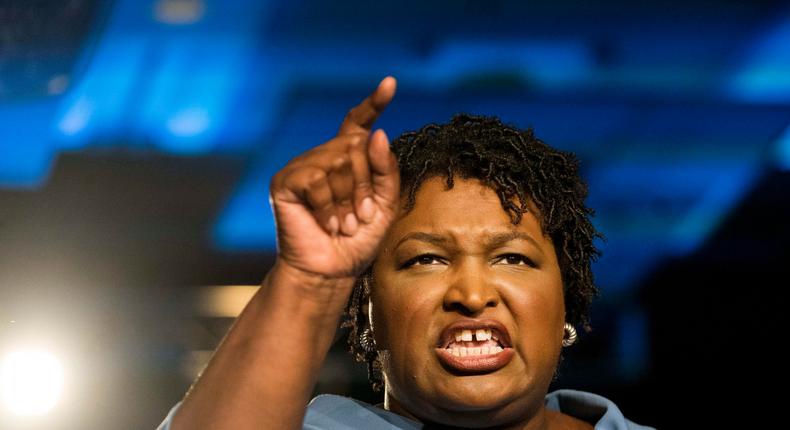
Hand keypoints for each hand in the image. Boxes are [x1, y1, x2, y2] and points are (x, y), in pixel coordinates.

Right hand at [270, 77, 399, 278]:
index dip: (373, 103)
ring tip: (342, 224)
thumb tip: (376, 134)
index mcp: (347, 160)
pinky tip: (325, 223)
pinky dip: (327, 205)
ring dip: (347, 199)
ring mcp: (302, 167)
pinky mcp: (284, 182)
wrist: (331, 271)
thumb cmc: (358, 241)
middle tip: (359, 217)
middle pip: (355, 147)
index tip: (390, 83)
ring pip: (337, 162)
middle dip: (365, 186)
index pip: (358, 124)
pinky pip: (316, 178)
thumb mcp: (385, 204)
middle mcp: (323, 157)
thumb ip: (386, 170)